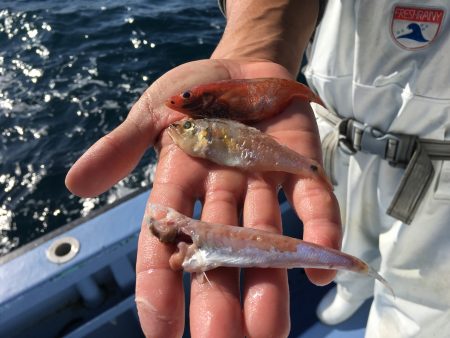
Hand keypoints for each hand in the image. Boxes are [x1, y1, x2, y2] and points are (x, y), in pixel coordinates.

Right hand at [65, 59, 341, 337]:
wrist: (244, 66)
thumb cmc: (194, 91)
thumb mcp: (153, 112)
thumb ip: (122, 145)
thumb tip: (74, 184)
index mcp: (180, 182)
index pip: (164, 240)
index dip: (159, 284)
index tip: (160, 332)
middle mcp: (222, 193)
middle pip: (218, 252)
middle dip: (218, 298)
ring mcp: (263, 182)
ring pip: (265, 238)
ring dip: (269, 282)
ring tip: (269, 330)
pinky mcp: (301, 167)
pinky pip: (313, 202)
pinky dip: (319, 231)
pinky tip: (323, 269)